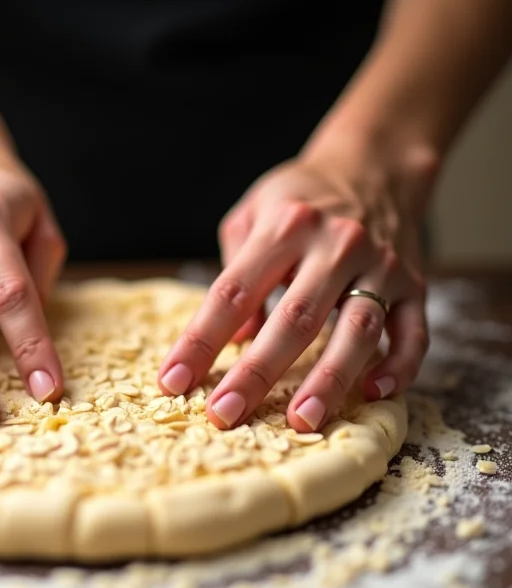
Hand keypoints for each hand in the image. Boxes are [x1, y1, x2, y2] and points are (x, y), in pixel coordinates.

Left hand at [158, 142, 434, 431]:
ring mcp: (380, 265)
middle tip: (225, 415)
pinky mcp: (414, 285)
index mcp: (284, 227)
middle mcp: (335, 244)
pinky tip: (375, 394)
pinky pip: (413, 332)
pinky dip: (399, 366)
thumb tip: (236, 339)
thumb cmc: (299, 199)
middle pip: (293, 318)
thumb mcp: (252, 214)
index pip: (232, 291)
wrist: (374, 166)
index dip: (200, 340)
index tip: (173, 382)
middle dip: (256, 372)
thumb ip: (237, 271)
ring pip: (356, 330)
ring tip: (301, 422)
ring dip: (329, 380)